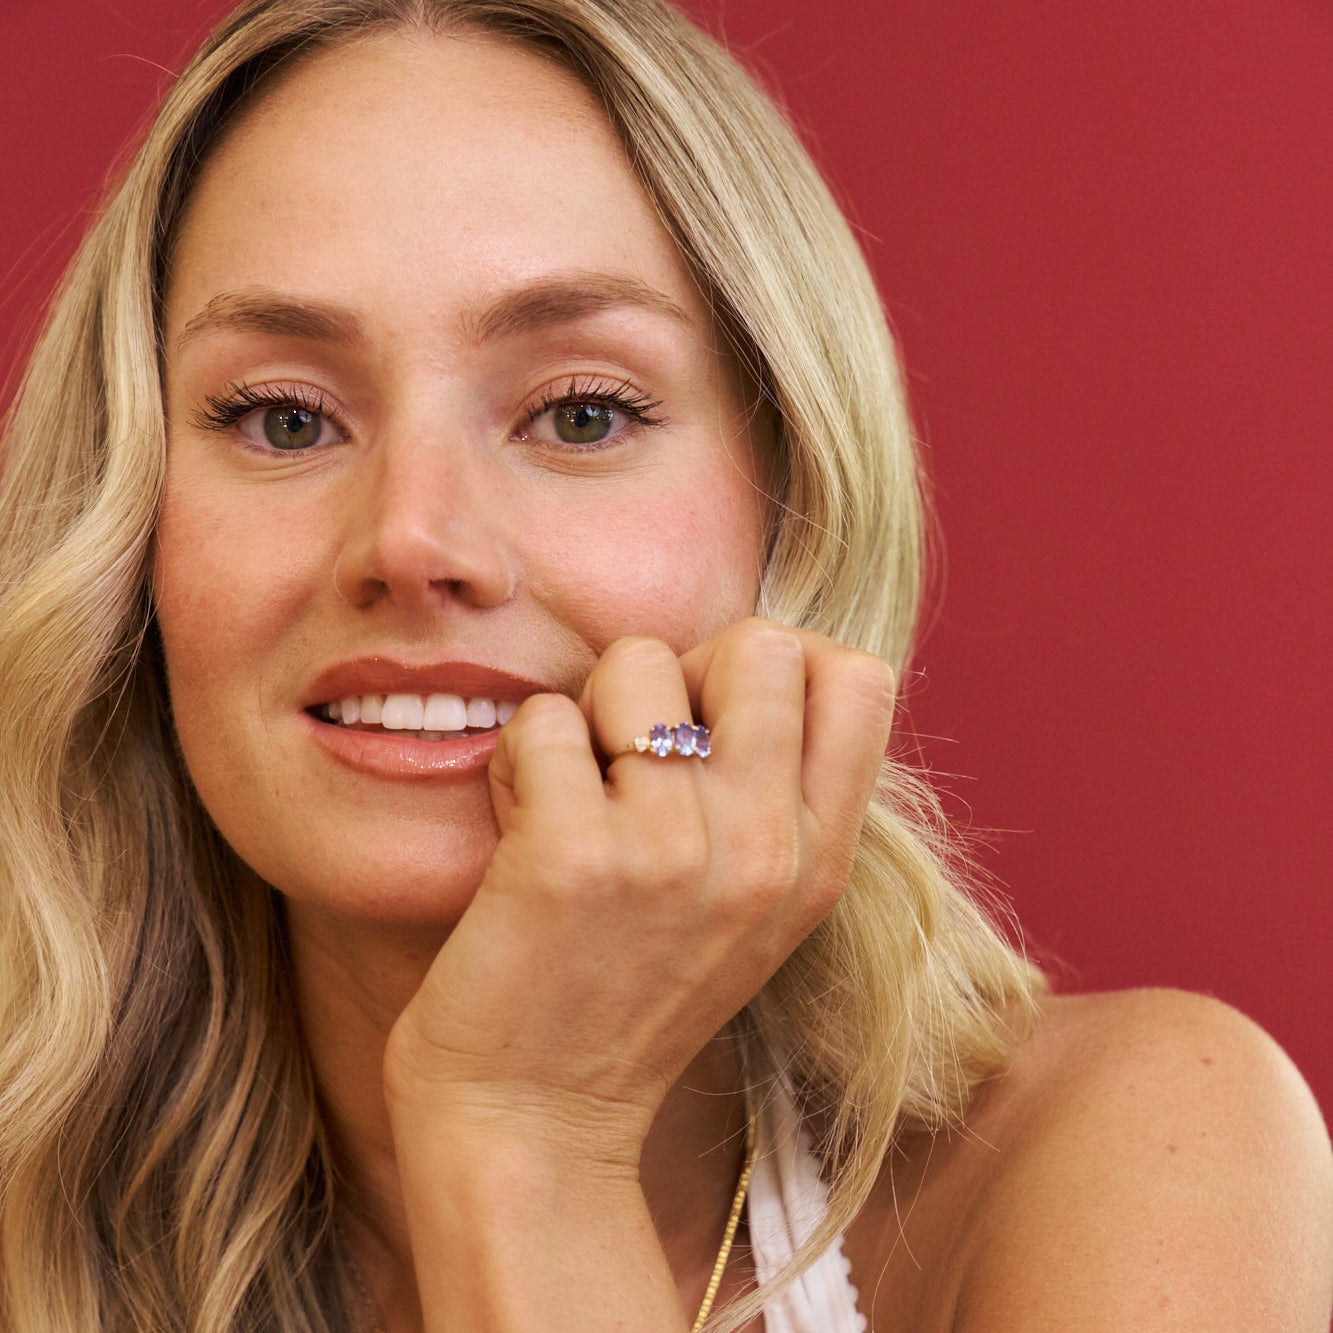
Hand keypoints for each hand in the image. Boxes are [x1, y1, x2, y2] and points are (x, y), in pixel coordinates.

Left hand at [382, 617, 894, 1161]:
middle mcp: (764, 851)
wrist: (535, 1122)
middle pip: (760, 643)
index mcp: (818, 861)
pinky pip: (542, 721)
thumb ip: (776, 795)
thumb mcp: (754, 909)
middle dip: (683, 668)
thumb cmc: (631, 993)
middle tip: (638, 745)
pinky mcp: (572, 857)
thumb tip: (750, 657)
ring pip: (635, 662)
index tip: (717, 718)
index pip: (860, 676)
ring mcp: (672, 852)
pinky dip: (516, 761)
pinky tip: (519, 827)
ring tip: (573, 795)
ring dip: (586, 712)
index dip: (780, 666)